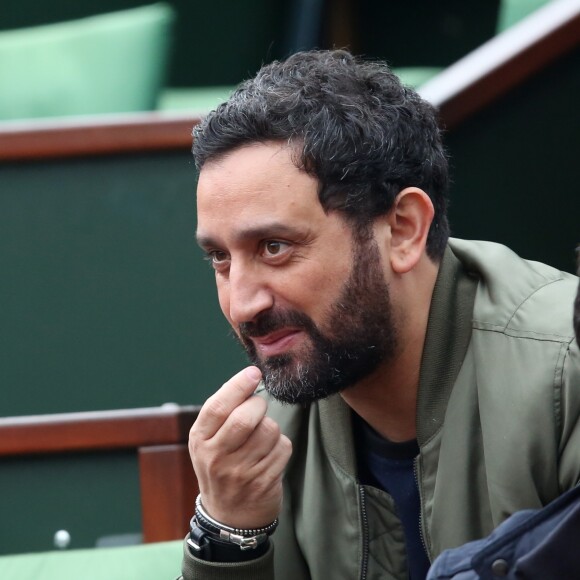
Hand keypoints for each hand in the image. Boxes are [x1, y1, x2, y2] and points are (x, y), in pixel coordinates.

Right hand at [189, 366, 291, 528]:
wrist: (229, 515)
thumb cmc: (221, 463)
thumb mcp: (209, 440)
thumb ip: (223, 411)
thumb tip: (250, 378)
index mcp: (200, 440)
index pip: (218, 407)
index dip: (238, 385)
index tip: (254, 372)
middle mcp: (216, 458)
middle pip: (245, 418)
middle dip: (258, 405)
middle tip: (258, 407)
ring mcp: (240, 473)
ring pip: (269, 430)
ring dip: (271, 427)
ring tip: (261, 438)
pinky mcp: (263, 482)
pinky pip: (283, 448)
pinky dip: (281, 446)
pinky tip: (269, 455)